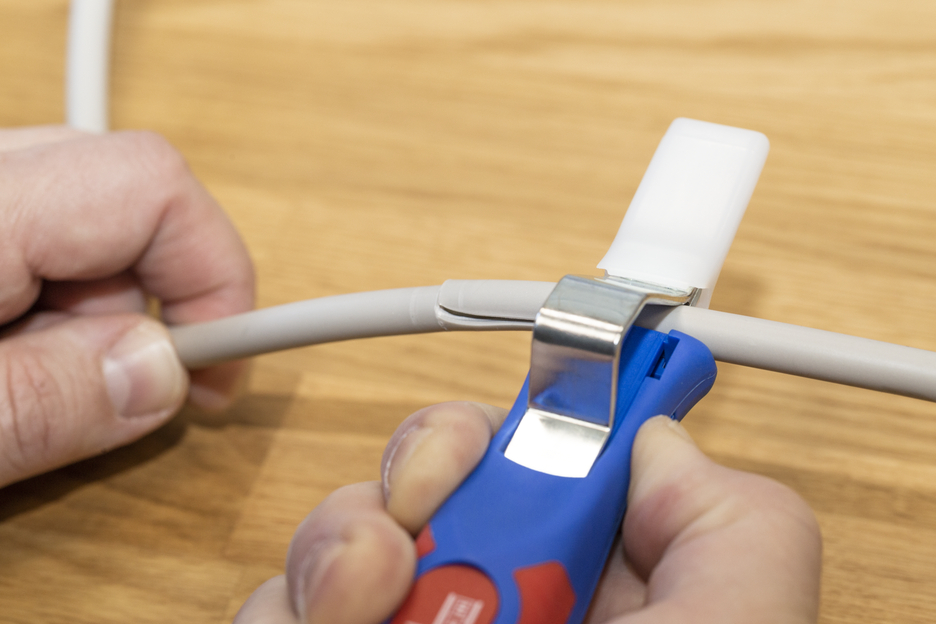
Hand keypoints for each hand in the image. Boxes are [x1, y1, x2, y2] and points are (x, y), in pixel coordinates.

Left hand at [0, 126, 253, 486]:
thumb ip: (41, 403)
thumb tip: (157, 373)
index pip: (149, 186)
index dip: (214, 273)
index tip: (221, 365)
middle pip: (122, 197)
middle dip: (147, 303)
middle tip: (124, 394)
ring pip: (76, 220)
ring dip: (86, 314)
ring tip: (25, 392)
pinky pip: (31, 236)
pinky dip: (42, 305)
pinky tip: (4, 362)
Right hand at [234, 403, 821, 623]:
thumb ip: (735, 529)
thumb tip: (653, 438)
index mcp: (595, 590)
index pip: (538, 459)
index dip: (497, 435)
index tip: (461, 467)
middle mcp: (501, 612)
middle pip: (425, 481)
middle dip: (405, 487)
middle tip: (404, 540)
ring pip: (334, 542)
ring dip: (330, 558)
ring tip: (358, 609)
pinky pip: (270, 618)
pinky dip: (282, 621)